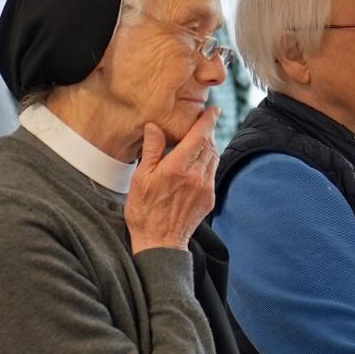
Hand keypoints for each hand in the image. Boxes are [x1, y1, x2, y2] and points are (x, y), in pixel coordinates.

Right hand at [124, 108, 218, 254]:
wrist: (159, 243)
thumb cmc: (145, 212)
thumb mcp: (140, 179)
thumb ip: (152, 150)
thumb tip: (154, 127)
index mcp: (177, 168)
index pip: (199, 136)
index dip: (208, 120)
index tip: (213, 109)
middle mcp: (195, 176)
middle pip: (209, 144)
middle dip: (207, 131)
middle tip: (200, 123)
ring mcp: (205, 188)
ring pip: (213, 158)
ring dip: (209, 146)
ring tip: (198, 142)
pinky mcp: (209, 198)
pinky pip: (213, 173)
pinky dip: (208, 162)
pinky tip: (197, 163)